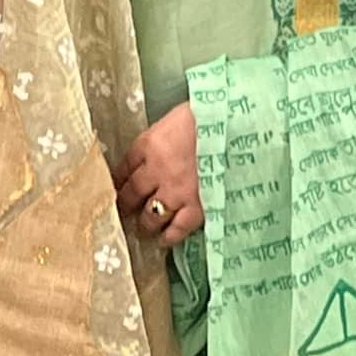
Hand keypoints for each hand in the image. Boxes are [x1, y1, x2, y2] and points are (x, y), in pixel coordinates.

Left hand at [113, 102, 203, 247]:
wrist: (239, 124)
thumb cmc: (210, 116)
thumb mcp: (176, 119)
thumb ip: (163, 139)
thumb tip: (155, 153)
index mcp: (150, 144)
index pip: (124, 167)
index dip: (119, 180)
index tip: (117, 187)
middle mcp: (158, 170)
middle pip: (132, 193)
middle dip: (126, 205)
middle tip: (125, 212)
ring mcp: (178, 190)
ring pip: (151, 215)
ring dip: (145, 224)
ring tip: (143, 229)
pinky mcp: (199, 205)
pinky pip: (178, 227)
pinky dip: (169, 236)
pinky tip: (164, 239)